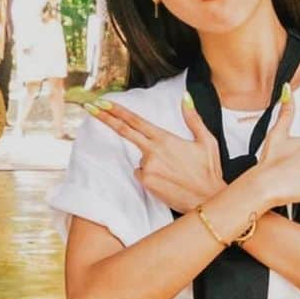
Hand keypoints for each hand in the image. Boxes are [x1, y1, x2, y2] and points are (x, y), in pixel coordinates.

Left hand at [86, 94, 224, 212]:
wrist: (208, 200)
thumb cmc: (209, 171)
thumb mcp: (207, 141)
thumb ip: (193, 118)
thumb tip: (185, 97)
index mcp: (166, 139)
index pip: (136, 121)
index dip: (118, 111)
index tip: (103, 102)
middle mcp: (153, 152)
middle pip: (124, 132)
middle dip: (105, 118)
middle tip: (90, 108)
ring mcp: (147, 168)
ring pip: (141, 159)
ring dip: (152, 161)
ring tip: (174, 171)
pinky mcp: (146, 182)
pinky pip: (142, 174)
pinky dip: (151, 175)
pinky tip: (168, 180)